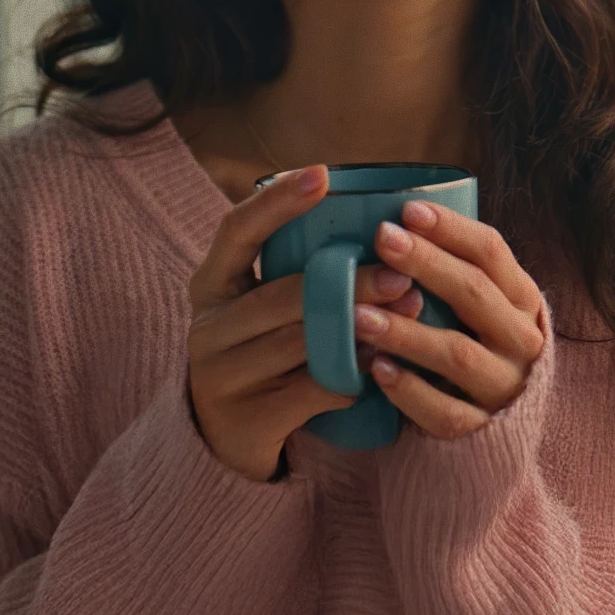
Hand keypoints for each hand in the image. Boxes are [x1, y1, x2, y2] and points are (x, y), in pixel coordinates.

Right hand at [186, 164, 425, 482]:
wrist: (226, 439)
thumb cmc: (262, 351)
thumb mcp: (262, 305)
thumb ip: (300, 269)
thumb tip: (379, 221)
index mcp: (211, 283)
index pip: (237, 229)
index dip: (277, 201)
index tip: (322, 174)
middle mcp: (207, 326)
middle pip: (281, 295)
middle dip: (347, 282)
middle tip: (401, 275)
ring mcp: (220, 376)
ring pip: (298, 345)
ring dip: (358, 331)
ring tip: (407, 319)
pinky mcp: (244, 421)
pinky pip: (306, 393)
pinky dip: (347, 380)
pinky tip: (378, 371)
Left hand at [354, 201, 545, 439]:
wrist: (502, 422)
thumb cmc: (475, 338)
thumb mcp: (478, 300)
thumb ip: (450, 267)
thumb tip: (393, 222)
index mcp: (521, 297)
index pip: (491, 251)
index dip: (450, 228)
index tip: (407, 210)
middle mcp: (521, 339)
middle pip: (475, 293)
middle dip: (426, 263)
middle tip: (382, 240)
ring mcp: (504, 386)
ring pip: (457, 354)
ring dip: (407, 332)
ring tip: (360, 314)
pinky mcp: (482, 430)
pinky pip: (445, 413)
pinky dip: (409, 390)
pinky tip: (376, 369)